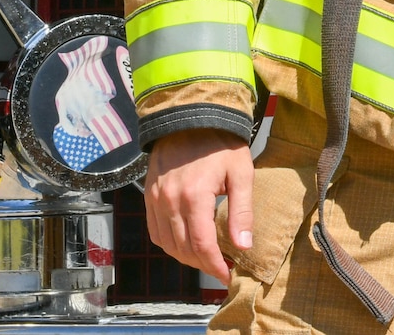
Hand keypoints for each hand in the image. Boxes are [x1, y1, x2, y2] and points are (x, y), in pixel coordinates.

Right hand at [144, 129, 254, 281]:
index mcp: (194, 196)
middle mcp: (169, 201)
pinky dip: (169, 244)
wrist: (191, 118)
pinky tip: (185, 244)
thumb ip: (242, 211)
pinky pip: (155, 231)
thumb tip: (244, 246)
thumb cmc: (221, 144)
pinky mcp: (148, 197)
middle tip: (221, 268)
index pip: (201, 245)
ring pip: (166, 243)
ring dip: (185, 257)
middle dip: (203, 264)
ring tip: (206, 259)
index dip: (214, 265)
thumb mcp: (241, 173)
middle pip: (182, 248)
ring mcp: (155, 200)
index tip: (227, 275)